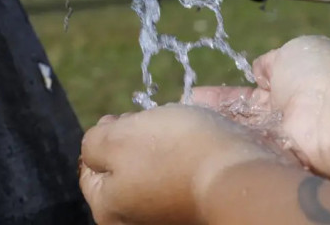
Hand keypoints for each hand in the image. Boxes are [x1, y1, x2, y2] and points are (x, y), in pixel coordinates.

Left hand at [79, 104, 281, 224]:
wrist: (239, 175)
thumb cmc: (174, 152)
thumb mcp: (117, 138)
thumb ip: (93, 142)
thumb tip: (96, 145)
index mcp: (109, 209)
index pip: (90, 169)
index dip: (104, 135)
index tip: (122, 116)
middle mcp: (135, 221)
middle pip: (123, 170)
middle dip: (133, 139)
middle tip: (151, 120)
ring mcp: (167, 216)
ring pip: (153, 170)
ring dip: (160, 146)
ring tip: (177, 129)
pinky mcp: (194, 208)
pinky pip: (180, 177)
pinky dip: (183, 158)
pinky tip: (195, 144)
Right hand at [193, 35, 329, 173]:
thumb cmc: (319, 73)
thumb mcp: (293, 51)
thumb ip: (272, 61)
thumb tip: (260, 68)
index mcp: (292, 81)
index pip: (253, 89)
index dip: (226, 92)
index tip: (199, 93)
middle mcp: (285, 112)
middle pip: (243, 113)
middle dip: (215, 110)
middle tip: (186, 107)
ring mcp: (280, 135)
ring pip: (242, 130)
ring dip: (216, 125)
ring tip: (184, 121)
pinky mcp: (276, 156)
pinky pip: (246, 147)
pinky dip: (225, 141)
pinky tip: (199, 138)